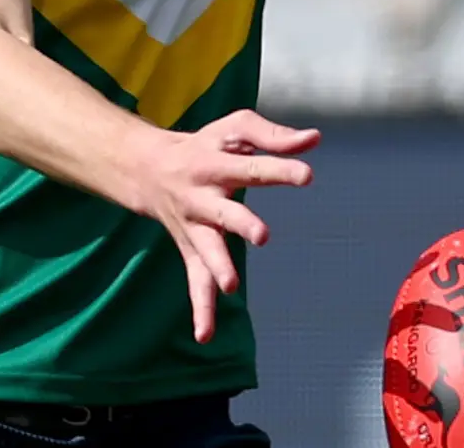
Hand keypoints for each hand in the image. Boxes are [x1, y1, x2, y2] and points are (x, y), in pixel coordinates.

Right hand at [127, 108, 319, 344]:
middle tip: (262, 236)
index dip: (280, 170)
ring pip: (205, 249)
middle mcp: (202, 196)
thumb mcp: (235, 128)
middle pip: (223, 211)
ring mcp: (195, 226)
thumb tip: (314, 139)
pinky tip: (205, 335)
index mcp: (216, 163)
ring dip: (217, 267)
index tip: (307, 175)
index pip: (252, 167)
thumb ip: (274, 136)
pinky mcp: (191, 250)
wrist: (148, 168)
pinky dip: (199, 308)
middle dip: (240, 223)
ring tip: (230, 286)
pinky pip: (195, 281)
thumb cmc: (205, 145)